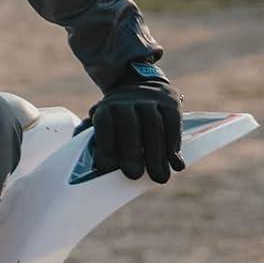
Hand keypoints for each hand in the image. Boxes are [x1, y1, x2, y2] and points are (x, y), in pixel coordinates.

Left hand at [89, 62, 183, 182]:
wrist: (143, 84)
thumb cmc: (119, 115)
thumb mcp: (103, 118)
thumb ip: (93, 135)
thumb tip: (87, 156)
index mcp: (108, 106)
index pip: (105, 124)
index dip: (105, 145)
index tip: (106, 167)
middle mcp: (128, 100)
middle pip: (129, 126)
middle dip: (130, 152)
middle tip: (133, 175)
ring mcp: (151, 100)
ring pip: (153, 126)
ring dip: (156, 154)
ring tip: (159, 177)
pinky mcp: (171, 103)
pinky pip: (173, 124)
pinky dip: (174, 145)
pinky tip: (176, 164)